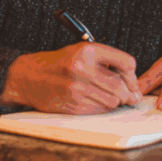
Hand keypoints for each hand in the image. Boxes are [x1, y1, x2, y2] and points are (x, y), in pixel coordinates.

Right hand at [0, 43, 140, 113]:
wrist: (28, 76)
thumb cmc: (59, 63)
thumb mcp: (81, 51)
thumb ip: (106, 62)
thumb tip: (132, 83)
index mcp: (87, 50)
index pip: (126, 62)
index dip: (133, 74)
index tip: (133, 80)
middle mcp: (82, 68)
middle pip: (120, 86)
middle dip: (129, 94)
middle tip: (132, 97)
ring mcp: (76, 88)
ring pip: (112, 101)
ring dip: (116, 102)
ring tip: (112, 97)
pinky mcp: (72, 104)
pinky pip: (99, 110)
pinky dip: (102, 107)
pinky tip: (96, 101)